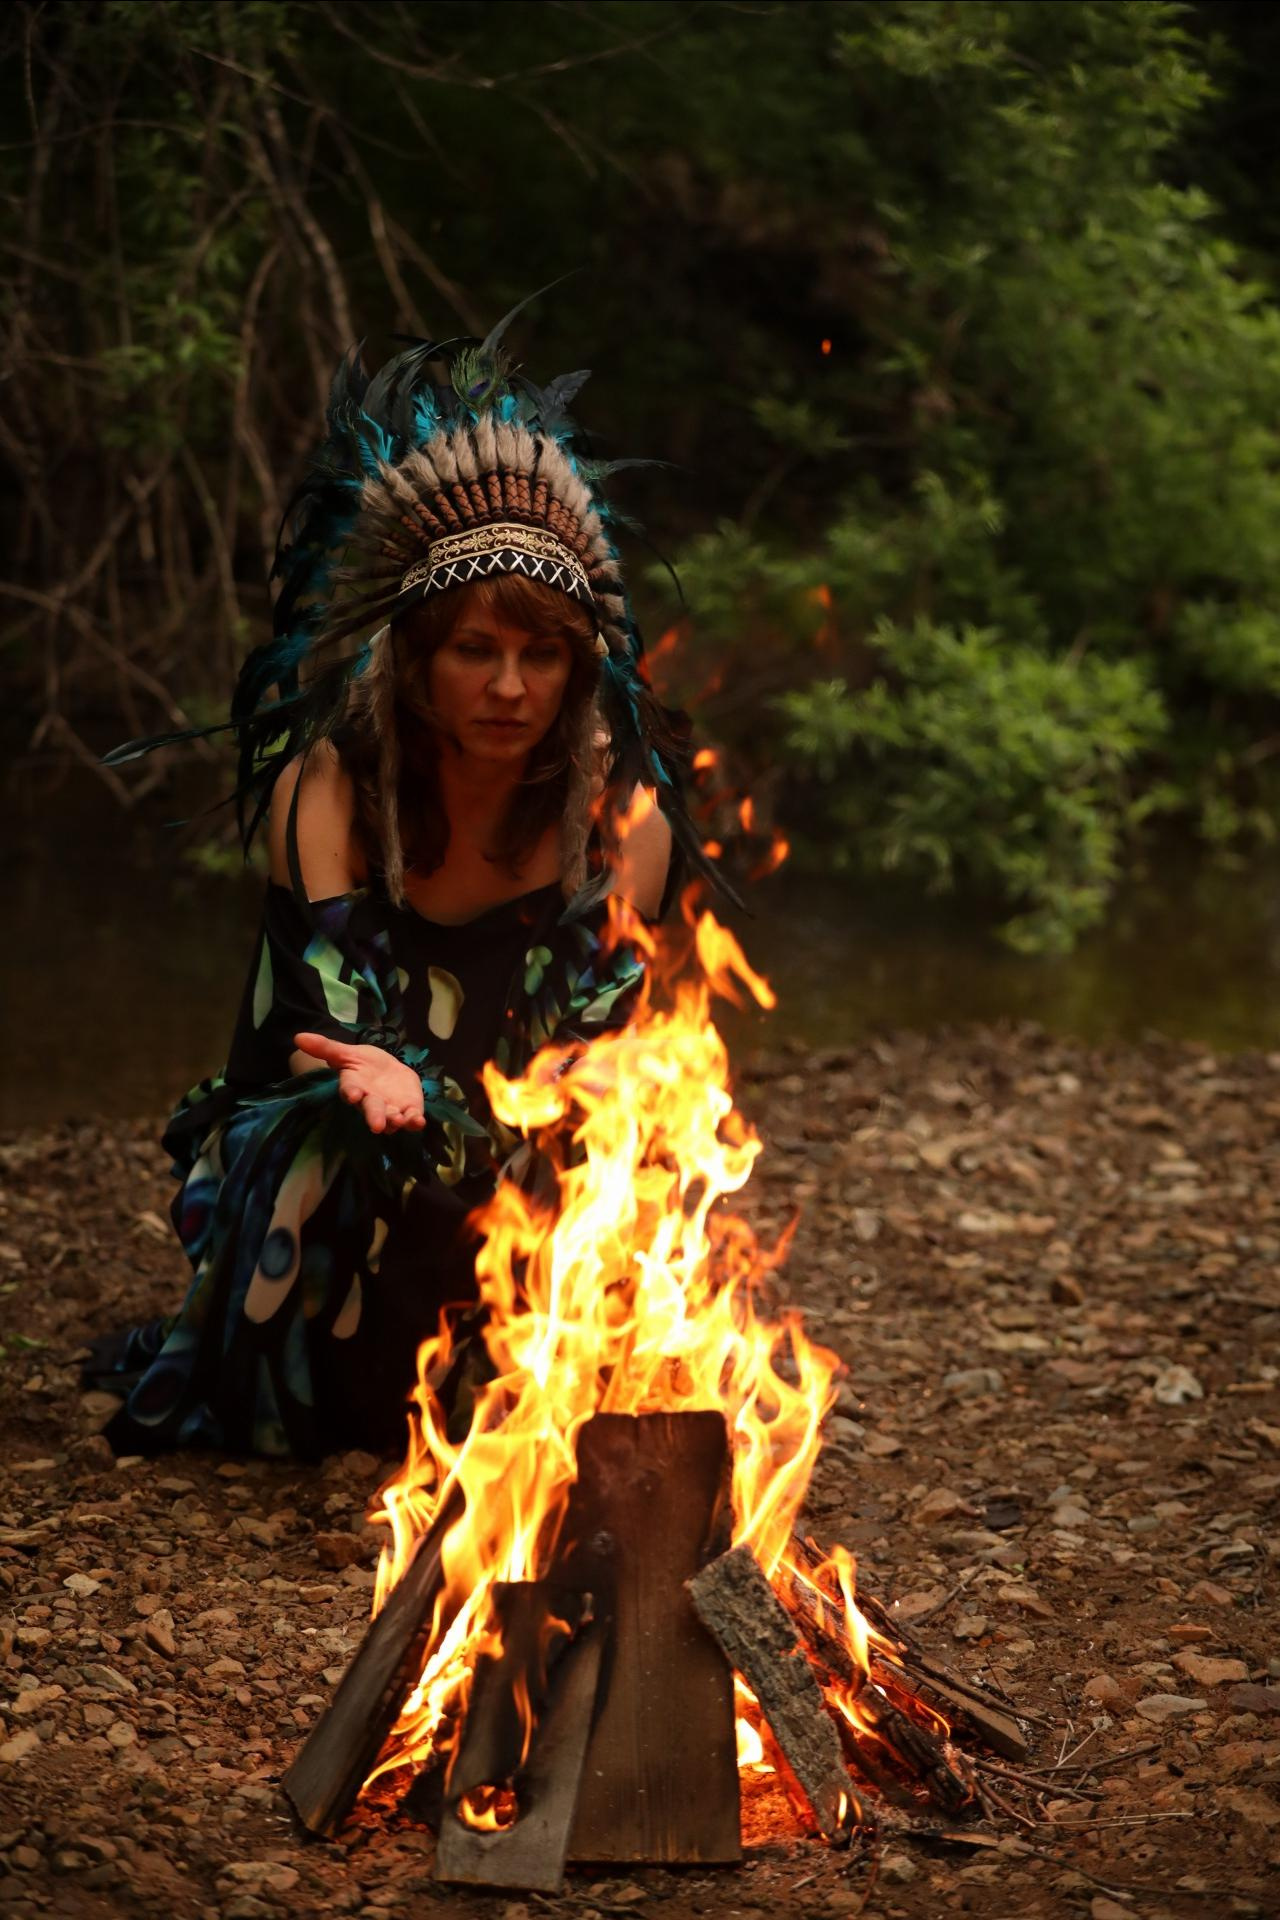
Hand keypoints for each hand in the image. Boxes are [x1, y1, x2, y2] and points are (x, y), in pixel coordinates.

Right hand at [292, 1032, 426, 1134]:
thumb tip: (298, 1037)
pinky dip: (414, 1122)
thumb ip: (325, 1047)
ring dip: (395, 1121)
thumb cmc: (364, 1063)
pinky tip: (418, 1121)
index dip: (351, 1093)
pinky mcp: (408, 1110)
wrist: (386, 1070)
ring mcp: (389, 1109)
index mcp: (354, 1086)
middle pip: (371, 1110)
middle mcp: (370, 1102)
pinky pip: (410, 1119)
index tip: (353, 1095)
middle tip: (376, 1125)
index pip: (349, 1090)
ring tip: (400, 1120)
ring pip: (391, 1119)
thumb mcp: (348, 1052)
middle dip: (374, 1117)